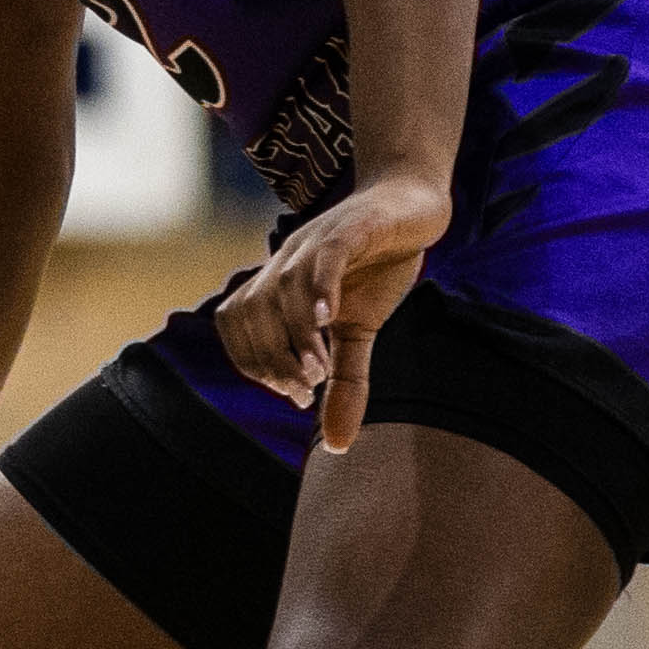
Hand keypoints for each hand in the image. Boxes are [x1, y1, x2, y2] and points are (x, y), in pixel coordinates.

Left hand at [215, 173, 446, 447]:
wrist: (411, 204)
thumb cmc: (377, 265)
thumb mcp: (359, 330)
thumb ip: (343, 381)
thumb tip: (337, 444)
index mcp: (275, 285)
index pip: (236, 329)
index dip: (257, 366)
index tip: (298, 393)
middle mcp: (283, 263)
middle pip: (251, 315)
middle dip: (274, 360)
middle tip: (307, 387)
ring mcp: (312, 245)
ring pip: (284, 292)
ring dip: (296, 336)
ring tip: (319, 370)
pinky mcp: (348, 230)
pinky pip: (323, 259)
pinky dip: (320, 288)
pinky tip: (330, 317)